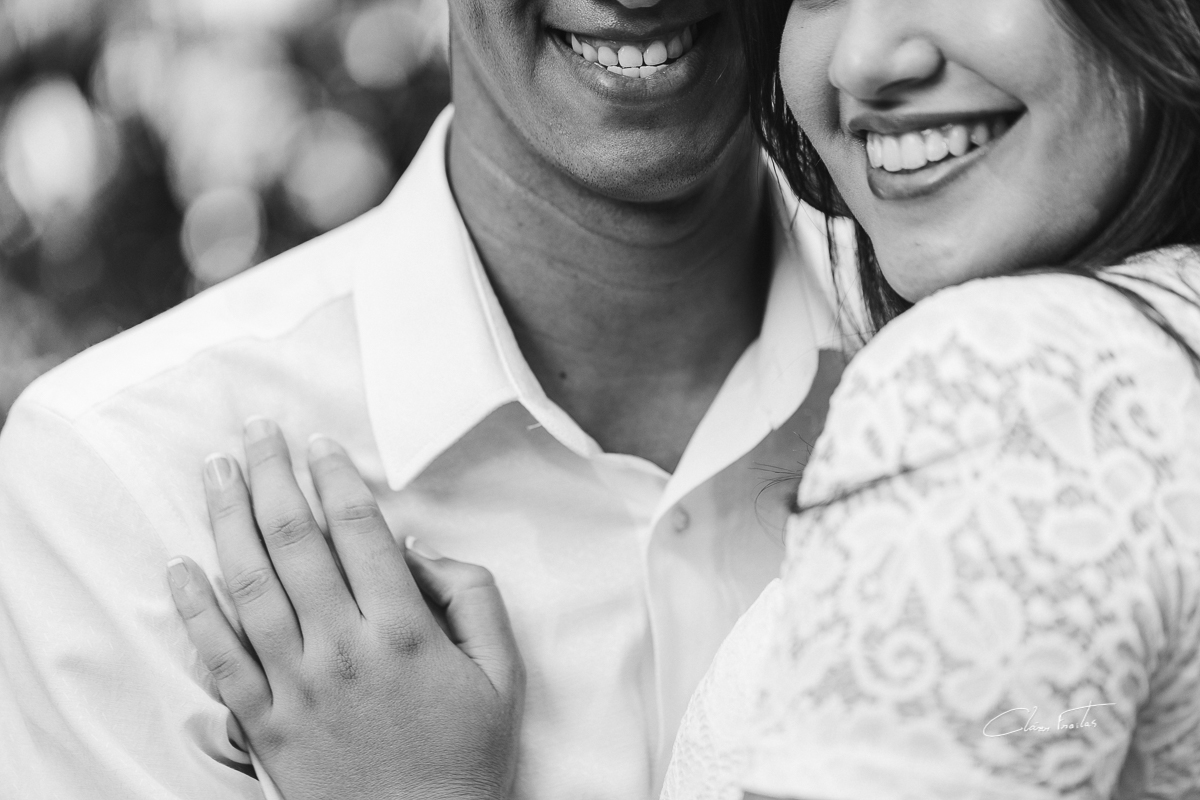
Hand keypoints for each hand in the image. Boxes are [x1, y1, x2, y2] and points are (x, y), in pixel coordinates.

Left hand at [166, 419, 523, 799]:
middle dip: (272, 475)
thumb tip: (417, 547)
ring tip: (216, 471)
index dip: (336, 477)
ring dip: (226, 520)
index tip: (320, 442)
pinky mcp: (264, 723)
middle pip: (295, 542)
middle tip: (256, 429)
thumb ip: (471, 596)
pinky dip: (196, 610)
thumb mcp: (502, 672)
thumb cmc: (466, 754)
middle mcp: (342, 649)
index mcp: (403, 631)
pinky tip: (180, 567)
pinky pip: (221, 657)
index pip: (359, 531)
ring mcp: (296, 686)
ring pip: (250, 586)